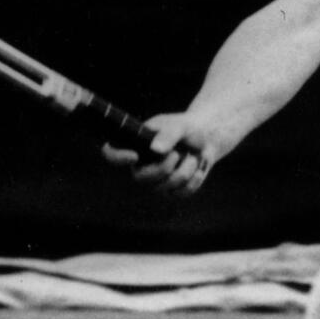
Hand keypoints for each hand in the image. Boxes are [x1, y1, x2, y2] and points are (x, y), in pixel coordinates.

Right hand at [101, 113, 217, 197]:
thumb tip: (155, 149)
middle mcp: (141, 167)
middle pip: (141, 178)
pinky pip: (181, 193)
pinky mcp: (172, 192)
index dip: (117, 157)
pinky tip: (197, 167)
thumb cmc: (187, 128)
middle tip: (178, 153)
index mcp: (136, 146)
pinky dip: (194, 179)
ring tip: (191, 156)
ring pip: (166, 186)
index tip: (134, 156)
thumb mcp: (180, 126)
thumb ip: (168, 134)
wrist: (207, 139)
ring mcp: (156, 182)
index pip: (112, 154)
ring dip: (185, 169)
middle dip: (164, 167)